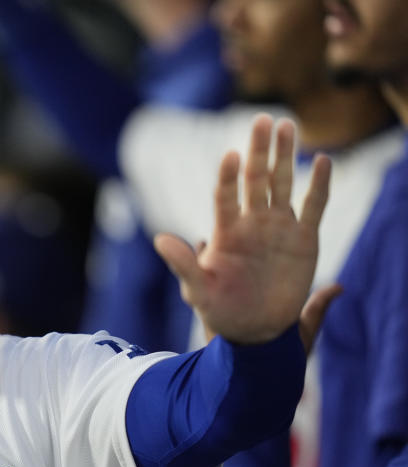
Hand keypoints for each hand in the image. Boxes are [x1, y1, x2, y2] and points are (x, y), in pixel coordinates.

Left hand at [154, 114, 331, 343]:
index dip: (228, 176)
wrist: (254, 330)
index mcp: (226, 231)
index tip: (231, 154)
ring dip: (286, 156)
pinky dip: (320, 184)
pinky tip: (323, 160)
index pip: (226, 195)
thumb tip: (158, 239)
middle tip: (263, 119)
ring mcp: (278, 227)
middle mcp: (252, 222)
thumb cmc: (221, 311)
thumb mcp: (198, 291)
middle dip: (259, 150)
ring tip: (288, 126)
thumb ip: (183, 265)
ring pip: (283, 183)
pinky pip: (314, 206)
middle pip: (256, 178)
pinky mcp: (304, 239)